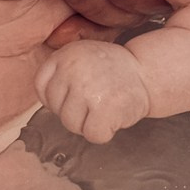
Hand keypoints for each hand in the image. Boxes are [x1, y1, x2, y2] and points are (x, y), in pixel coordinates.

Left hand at [36, 40, 151, 144]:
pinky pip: (92, 135)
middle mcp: (73, 69)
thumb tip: (45, 102)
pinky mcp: (105, 107)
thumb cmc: (113, 72)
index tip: (75, 96)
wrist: (147, 72)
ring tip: (104, 108)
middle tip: (95, 101)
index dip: (57, 99)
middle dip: (75, 113)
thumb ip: (60, 74)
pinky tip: (113, 116)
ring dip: (88, 124)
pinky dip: (104, 133)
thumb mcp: (81, 58)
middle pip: (57, 110)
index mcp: (65, 55)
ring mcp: (88, 88)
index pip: (42, 88)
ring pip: (71, 125)